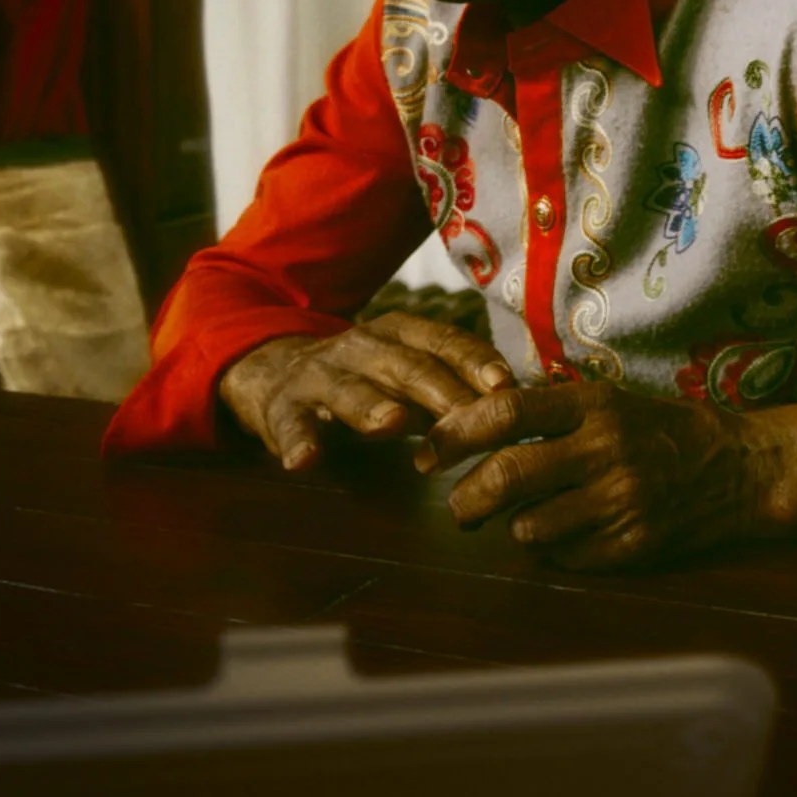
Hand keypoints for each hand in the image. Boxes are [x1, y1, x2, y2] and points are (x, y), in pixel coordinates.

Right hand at [219, 312, 514, 472]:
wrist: (271, 368)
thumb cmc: (363, 378)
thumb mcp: (408, 371)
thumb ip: (454, 386)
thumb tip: (525, 413)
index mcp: (398, 334)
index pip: (443, 342)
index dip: (474, 361)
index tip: (505, 385)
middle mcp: (360, 346)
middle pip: (404, 366)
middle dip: (437, 391)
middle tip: (466, 416)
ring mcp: (318, 375)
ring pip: (348, 389)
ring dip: (370, 406)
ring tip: (391, 424)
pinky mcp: (280, 408)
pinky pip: (289, 425)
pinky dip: (296, 442)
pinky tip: (305, 462)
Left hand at [420, 380, 765, 570]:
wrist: (743, 468)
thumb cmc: (662, 431)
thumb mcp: (609, 402)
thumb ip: (547, 412)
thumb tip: (467, 424)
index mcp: (593, 404)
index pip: (504, 411)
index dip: (454, 433)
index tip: (428, 452)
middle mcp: (605, 449)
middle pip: (506, 475)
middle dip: (467, 499)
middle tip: (459, 508)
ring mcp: (621, 500)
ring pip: (528, 526)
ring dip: (517, 526)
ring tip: (532, 517)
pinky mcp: (634, 544)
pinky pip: (566, 556)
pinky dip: (558, 548)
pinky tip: (579, 531)